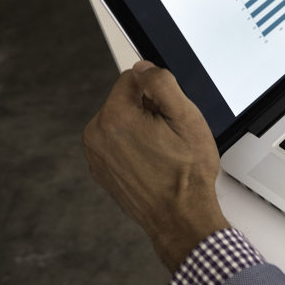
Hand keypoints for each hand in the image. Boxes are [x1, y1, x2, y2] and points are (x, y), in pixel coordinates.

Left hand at [83, 61, 229, 271]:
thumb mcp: (187, 118)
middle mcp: (97, 135)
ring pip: (121, 122)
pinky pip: (117, 144)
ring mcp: (96, 155)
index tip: (170, 113)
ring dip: (141, 129)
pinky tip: (154, 163)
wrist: (180, 216)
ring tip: (163, 151)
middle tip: (170, 135)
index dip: (158, 91)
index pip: (133, 78)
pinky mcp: (101, 170)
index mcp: (115, 118)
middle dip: (148, 110)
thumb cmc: (186, 173)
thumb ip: (162, 83)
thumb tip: (145, 67)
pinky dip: (134, 148)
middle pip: (125, 100)